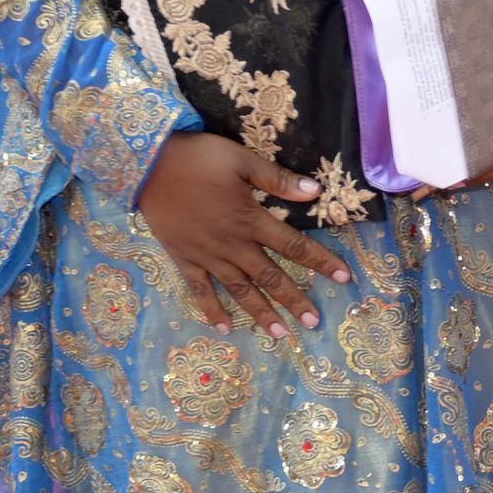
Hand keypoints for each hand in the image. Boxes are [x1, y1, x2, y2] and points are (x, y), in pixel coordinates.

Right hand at [135, 131, 352, 337]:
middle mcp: (231, 245)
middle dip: (294, 299)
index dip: (321, 262)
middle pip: (269, 276)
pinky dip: (212, 310)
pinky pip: (200, 290)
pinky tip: (224, 328)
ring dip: (260, 312)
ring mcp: (206, 256)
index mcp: (250, 220)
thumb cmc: (199, 159)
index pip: (294, 246)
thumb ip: (278, 179)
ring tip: (279, 333)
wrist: (148, 166)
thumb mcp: (243, 161)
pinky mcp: (183, 259)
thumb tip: (316, 191)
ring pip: (239, 290)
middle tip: (314, 323)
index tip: (344, 278)